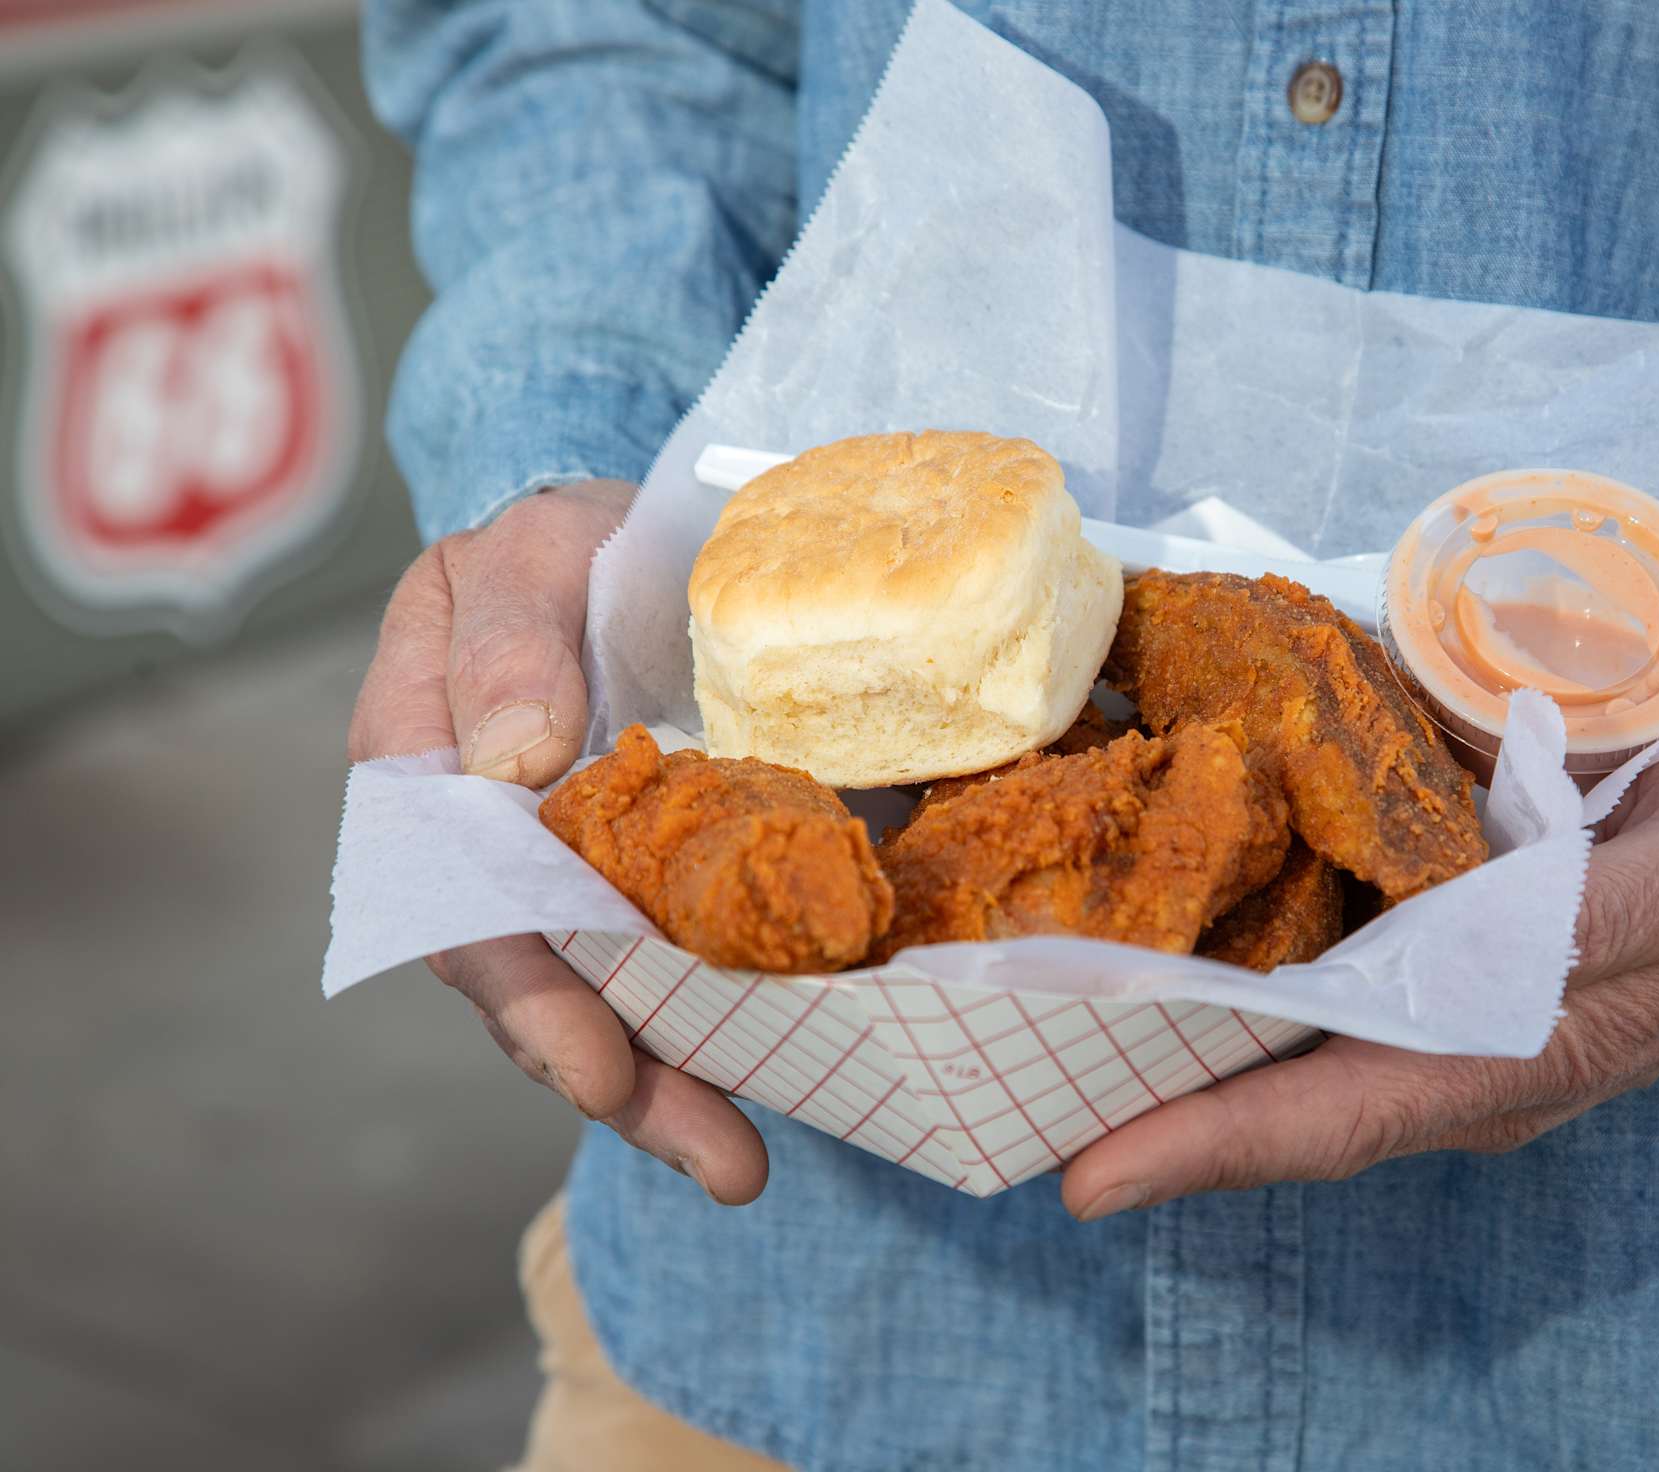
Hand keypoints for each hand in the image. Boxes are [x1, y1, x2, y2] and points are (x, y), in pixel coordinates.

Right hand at [348, 480, 768, 1204]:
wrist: (640, 545)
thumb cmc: (566, 545)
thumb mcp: (528, 554)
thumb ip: (506, 641)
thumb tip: (508, 760)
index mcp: (421, 779)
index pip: (460, 910)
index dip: (527, 997)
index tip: (593, 1064)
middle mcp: (485, 857)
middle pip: (535, 990)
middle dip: (620, 1081)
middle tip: (717, 1157)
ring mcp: (569, 883)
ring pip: (606, 1003)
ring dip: (672, 1090)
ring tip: (742, 1166)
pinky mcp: (650, 892)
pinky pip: (676, 973)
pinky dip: (721, 1033)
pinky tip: (784, 1086)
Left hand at [1059, 707, 1658, 1219]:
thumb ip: (1586, 925)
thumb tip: (1472, 958)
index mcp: (1519, 1054)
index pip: (1331, 1121)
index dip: (1203, 1152)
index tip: (1080, 1180)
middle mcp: (1472, 1044)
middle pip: (1287, 1095)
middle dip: (1157, 1099)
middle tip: (1016, 1074)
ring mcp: (1469, 1001)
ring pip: (1302, 1039)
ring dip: (1187, 1033)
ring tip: (1056, 1004)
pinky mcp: (1474, 943)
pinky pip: (1344, 969)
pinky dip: (1255, 951)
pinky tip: (1182, 906)